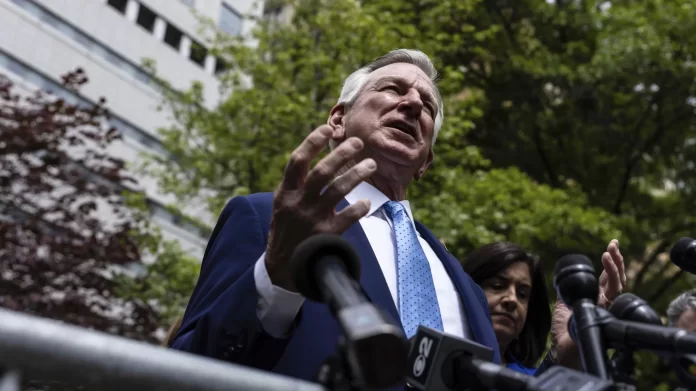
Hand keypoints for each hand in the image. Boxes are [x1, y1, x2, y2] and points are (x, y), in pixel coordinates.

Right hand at [265, 125, 376, 291]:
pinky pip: (347, 217)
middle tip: (358, 143)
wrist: (283, 267)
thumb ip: (297, 184)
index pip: (297, 161)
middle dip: (341, 154)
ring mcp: (311, 219)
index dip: (312, 142)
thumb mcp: (283, 204)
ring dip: (356, 174)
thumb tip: (317, 154)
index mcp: (285, 192)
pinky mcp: (325, 235)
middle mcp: (297, 203)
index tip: (328, 129)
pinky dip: (358, 208)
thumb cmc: (286, 229)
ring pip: (337, 190)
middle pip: (321, 172)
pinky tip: (366, 203)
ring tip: (370, 164)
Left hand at [548, 239, 626, 368]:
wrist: (564, 348)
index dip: (610, 263)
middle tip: (613, 244)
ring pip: (618, 283)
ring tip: (608, 252)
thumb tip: (562, 277)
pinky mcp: (608, 312)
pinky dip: (611, 278)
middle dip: (616, 260)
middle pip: (617, 278)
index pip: (607, 278)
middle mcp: (605, 302)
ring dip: (614, 266)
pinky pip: (614, 294)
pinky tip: (606, 266)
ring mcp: (608, 307)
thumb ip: (566, 291)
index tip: (610, 247)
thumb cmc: (564, 331)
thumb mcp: (563, 305)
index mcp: (596, 298)